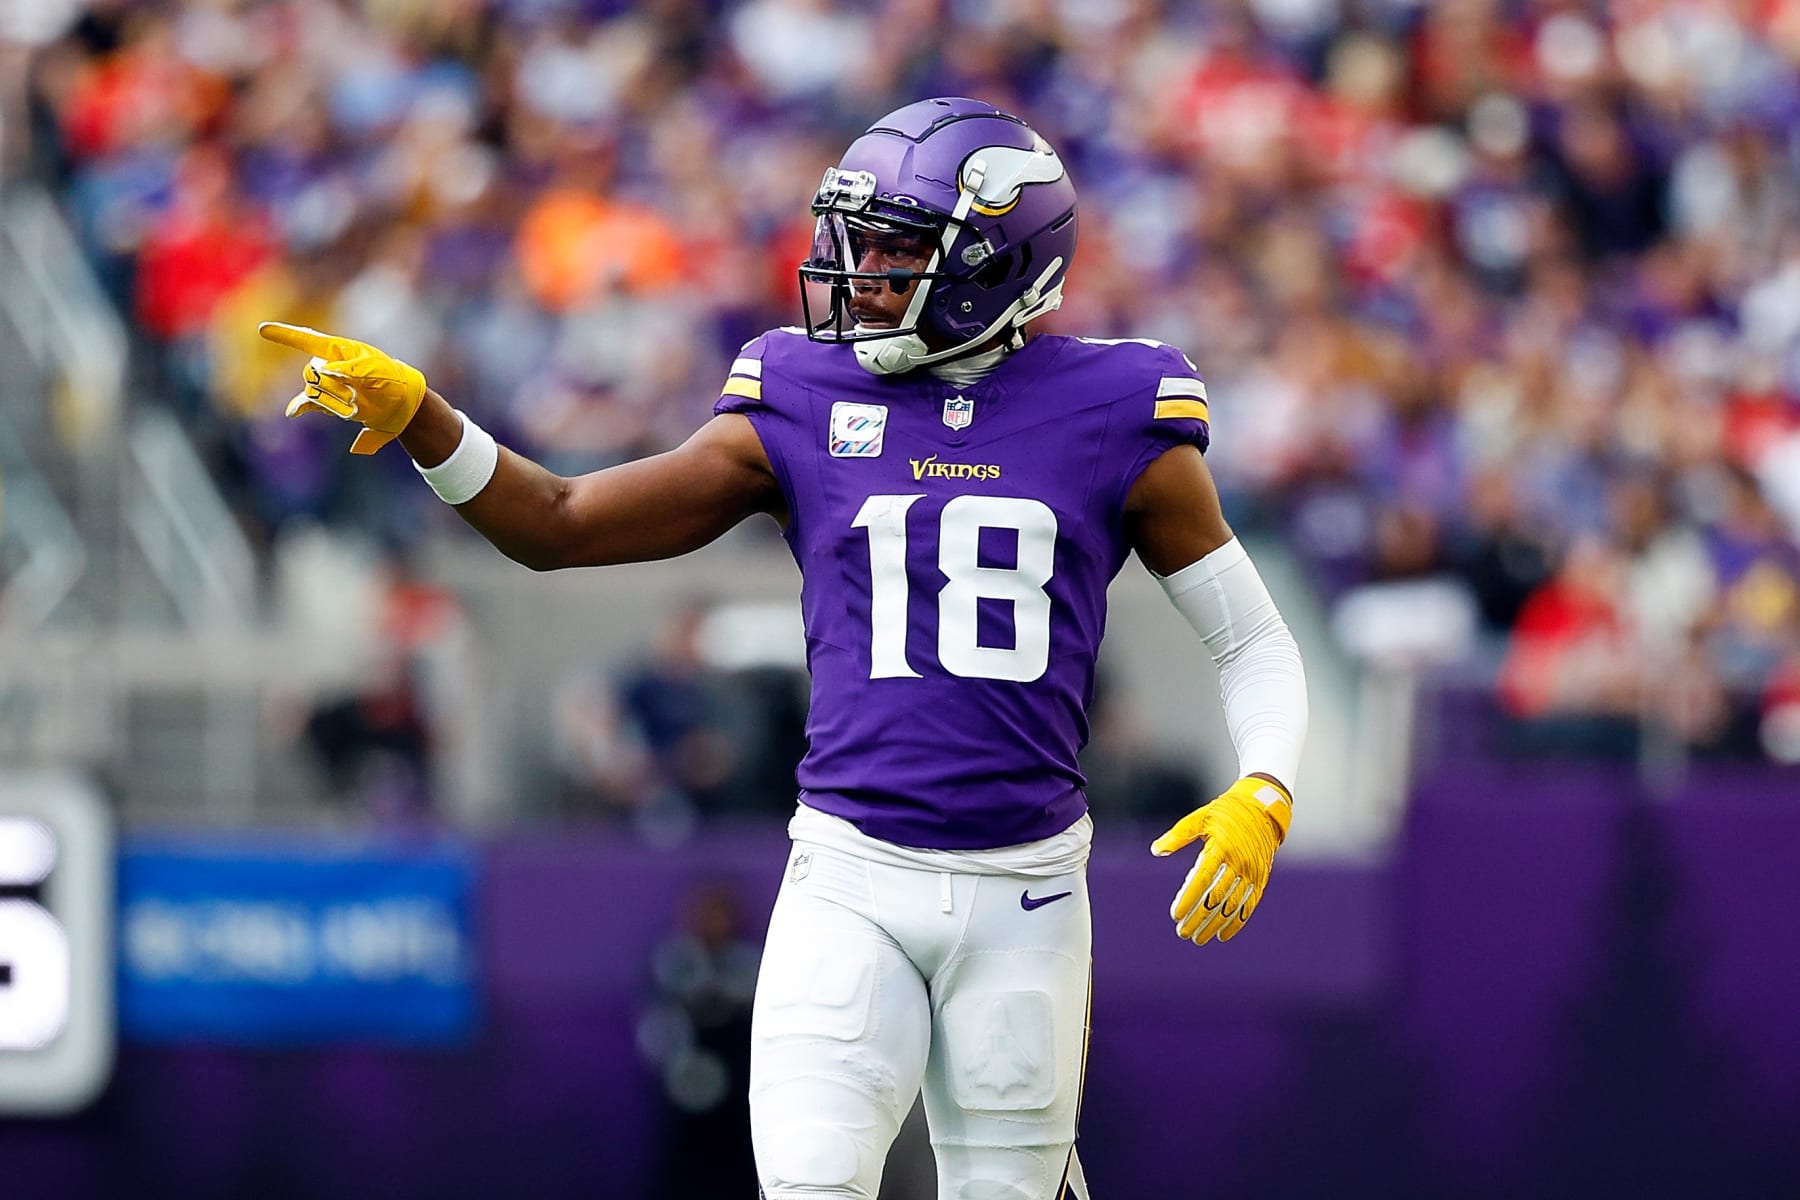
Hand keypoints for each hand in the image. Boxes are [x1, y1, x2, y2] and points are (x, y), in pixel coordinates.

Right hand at [258, 322, 426, 454]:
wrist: (396, 402)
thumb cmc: (388, 378)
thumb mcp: (375, 369)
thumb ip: (350, 368)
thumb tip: (325, 371)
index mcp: (338, 349)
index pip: (307, 339)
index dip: (285, 335)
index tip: (262, 330)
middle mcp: (326, 363)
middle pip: (311, 372)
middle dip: (332, 385)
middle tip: (358, 392)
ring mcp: (325, 383)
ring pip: (313, 391)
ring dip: (332, 400)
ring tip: (355, 403)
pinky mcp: (326, 401)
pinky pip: (306, 403)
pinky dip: (299, 407)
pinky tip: (293, 413)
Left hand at [1150, 776, 1291, 945]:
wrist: (1263, 809)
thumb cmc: (1225, 813)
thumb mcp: (1200, 817)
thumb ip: (1178, 835)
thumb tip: (1156, 851)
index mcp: (1221, 847)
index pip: (1202, 880)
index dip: (1189, 899)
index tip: (1175, 914)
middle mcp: (1239, 863)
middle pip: (1216, 898)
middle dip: (1198, 918)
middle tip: (1182, 932)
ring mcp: (1252, 873)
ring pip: (1232, 906)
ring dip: (1214, 925)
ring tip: (1198, 938)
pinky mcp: (1261, 879)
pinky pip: (1249, 906)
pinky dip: (1237, 923)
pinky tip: (1223, 935)